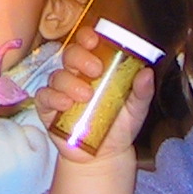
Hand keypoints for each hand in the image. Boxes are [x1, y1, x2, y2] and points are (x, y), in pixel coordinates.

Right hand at [35, 26, 153, 162]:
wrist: (104, 157)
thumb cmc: (119, 126)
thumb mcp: (136, 109)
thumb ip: (142, 92)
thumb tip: (147, 73)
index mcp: (96, 67)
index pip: (87, 43)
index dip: (87, 36)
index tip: (95, 40)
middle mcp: (76, 75)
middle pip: (70, 54)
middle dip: (80, 57)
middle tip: (96, 70)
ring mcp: (60, 91)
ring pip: (57, 75)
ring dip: (70, 82)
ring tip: (86, 96)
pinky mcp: (48, 108)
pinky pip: (45, 96)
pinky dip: (53, 97)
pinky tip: (65, 104)